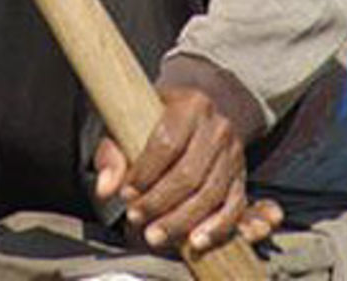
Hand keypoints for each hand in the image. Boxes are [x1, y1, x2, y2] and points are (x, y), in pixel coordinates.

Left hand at [93, 85, 282, 254]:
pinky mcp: (241, 179)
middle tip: (136, 218)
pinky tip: (195, 242)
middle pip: (190, 173)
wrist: (194, 115)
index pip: (167, 143)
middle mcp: (218, 128)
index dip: (145, 173)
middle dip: (160, 202)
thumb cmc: (157, 120)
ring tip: (156, 234)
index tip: (126, 193)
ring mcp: (234, 154)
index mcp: (191, 104)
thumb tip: (106, 187)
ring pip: (211, 194)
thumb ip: (113, 152)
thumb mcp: (130, 121)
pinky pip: (233, 208)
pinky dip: (216, 229)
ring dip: (181, 221)